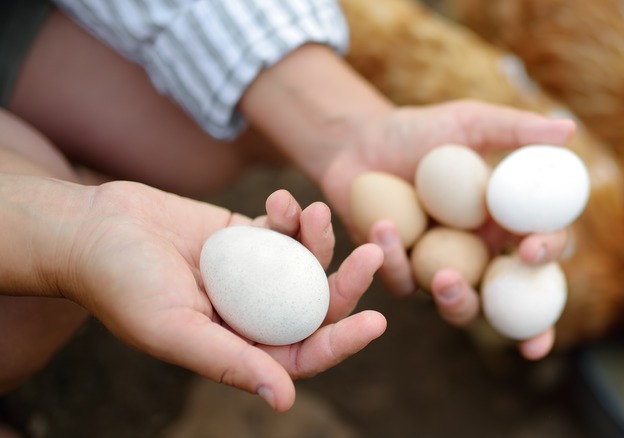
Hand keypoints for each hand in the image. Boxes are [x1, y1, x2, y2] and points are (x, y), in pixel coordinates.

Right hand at [59, 182, 384, 411]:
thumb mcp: (172, 329)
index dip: (342, 343)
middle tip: (373, 253)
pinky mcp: (246, 237)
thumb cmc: (121, 284)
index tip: (377, 322)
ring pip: (305, 264)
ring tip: (317, 213)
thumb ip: (228, 362)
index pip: (303, 355)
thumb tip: (283, 401)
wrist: (93, 229)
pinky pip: (283, 229)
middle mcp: (252, 315)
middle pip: (314, 306)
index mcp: (239, 348)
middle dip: (347, 284)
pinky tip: (283, 200)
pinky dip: (291, 214)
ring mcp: (252, 275)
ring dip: (320, 239)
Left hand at [319, 100, 575, 358]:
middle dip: (513, 314)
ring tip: (444, 279)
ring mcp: (443, 269)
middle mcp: (483, 253)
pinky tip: (382, 227)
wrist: (360, 143)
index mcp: (508, 221)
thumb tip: (569, 129)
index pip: (544, 245)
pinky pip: (405, 283)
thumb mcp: (467, 123)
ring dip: (458, 303)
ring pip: (462, 307)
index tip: (532, 249)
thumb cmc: (420, 131)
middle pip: (512, 299)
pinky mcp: (403, 274)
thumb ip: (515, 129)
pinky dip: (394, 259)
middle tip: (501, 283)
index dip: (548, 253)